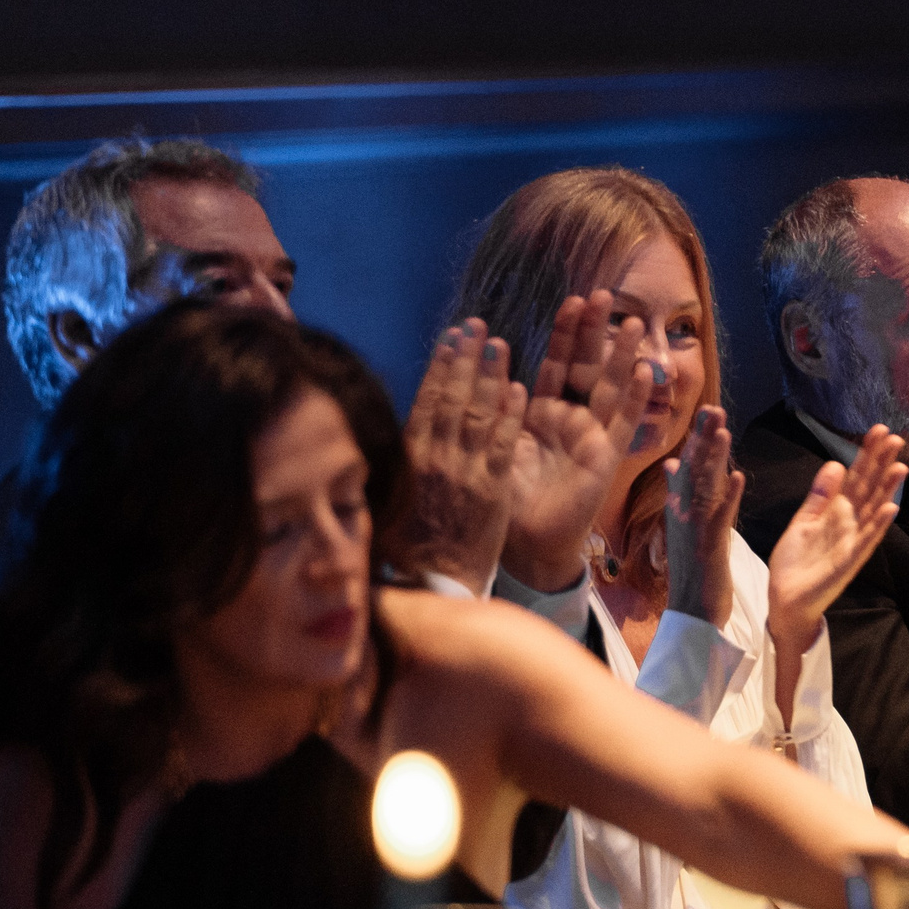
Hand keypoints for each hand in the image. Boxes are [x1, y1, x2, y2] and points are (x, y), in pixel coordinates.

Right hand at [388, 322, 522, 592]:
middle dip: (465, 358)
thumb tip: (396, 424)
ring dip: (489, 375)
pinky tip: (518, 389)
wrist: (431, 583)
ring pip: (477, 414)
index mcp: (410, 455)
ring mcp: (464, 472)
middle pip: (451, 397)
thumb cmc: (407, 542)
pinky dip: (508, 417)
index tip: (450, 336)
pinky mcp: (490, 491)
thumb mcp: (390, 493)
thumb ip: (399, 457)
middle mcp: (436, 457)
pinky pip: (501, 447)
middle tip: (476, 325)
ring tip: (498, 342)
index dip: (440, 365)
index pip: (426, 399)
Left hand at [499, 292, 655, 591]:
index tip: (569, 300)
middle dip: (595, 332)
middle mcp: (569, 420)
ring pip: (610, 388)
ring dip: (623, 356)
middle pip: (587, 366)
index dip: (564, 333)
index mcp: (539, 413)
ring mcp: (591, 437)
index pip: (554, 362)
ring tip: (634, 324)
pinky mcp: (605, 458)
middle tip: (604, 295)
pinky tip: (648, 373)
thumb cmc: (505, 496)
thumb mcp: (493, 442)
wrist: (524, 541)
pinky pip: (623, 424)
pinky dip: (636, 399)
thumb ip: (492, 406)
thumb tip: (479, 362)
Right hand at [661, 406, 740, 623]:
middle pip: (696, 470)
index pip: (691, 466)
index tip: (708, 410)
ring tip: (724, 431)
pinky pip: (720, 519)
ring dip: (715, 461)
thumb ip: (679, 492)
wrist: (691, 613)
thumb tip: (673, 462)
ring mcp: (696, 530)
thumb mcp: (684, 525)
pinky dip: (728, 498)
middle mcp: (685, 514)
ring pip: (706, 489)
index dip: (699, 438)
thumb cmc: (692, 570)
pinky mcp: (709, 548)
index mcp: (682, 507)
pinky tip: (737, 477)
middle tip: (713, 408)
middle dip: (705, 438)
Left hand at [765, 426, 905, 647]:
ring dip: (887, 490)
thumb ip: (819, 497)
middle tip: (895, 438)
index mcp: (837, 512)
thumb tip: (835, 464)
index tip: (878, 431)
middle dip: (881, 464)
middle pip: (869, 488)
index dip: (867, 455)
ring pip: (873, 510)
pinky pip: (866, 541)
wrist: (785, 598)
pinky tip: (890, 508)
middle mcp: (850, 524)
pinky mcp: (849, 561)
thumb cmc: (794, 563)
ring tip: (901, 466)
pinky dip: (878, 526)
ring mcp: (852, 542)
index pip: (856, 477)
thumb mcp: (802, 522)